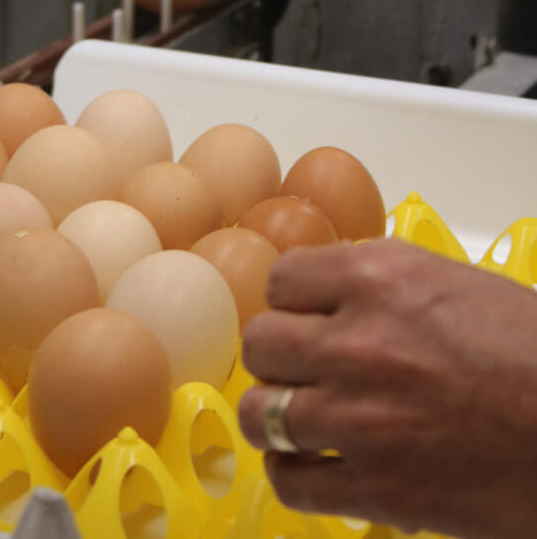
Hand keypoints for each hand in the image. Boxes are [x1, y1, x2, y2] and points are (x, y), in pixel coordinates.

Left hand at [239, 239, 536, 538]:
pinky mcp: (378, 490)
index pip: (282, 279)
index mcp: (379, 278)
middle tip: (301, 366)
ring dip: (275, 413)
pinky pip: (291, 482)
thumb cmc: (529, 348)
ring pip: (260, 413)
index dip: (292, 299)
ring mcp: (361, 420)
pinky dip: (291, 472)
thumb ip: (378, 283)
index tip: (305, 314)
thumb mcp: (451, 283)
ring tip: (297, 416)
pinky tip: (309, 463)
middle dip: (277, 355)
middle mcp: (358, 343)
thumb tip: (324, 294)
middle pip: (261, 344)